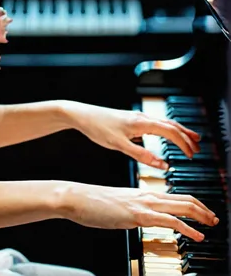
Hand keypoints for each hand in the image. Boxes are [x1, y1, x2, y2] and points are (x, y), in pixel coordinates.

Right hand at [54, 181, 217, 241]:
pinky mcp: (138, 214)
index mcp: (142, 193)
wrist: (77, 197)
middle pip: (185, 199)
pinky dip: (188, 229)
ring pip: (182, 206)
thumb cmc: (93, 203)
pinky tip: (196, 236)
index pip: (175, 196)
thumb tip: (138, 218)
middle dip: (204, 209)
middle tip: (215, 218)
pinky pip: (170, 221)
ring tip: (212, 225)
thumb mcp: (117, 206)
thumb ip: (131, 210)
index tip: (204, 212)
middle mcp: (147, 195)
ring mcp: (143, 204)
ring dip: (201, 216)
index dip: (194, 203)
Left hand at [61, 100, 200, 168]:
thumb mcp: (119, 145)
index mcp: (140, 123)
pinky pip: (154, 124)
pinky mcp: (130, 120)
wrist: (81, 114)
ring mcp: (136, 118)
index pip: (169, 131)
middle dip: (185, 135)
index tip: (192, 154)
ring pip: (163, 123)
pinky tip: (164, 136)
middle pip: (170, 124)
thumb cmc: (97, 128)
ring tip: (188, 139)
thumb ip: (141, 156)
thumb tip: (162, 165)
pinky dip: (165, 130)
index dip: (183, 143)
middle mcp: (141, 117)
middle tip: (198, 146)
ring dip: (177, 131)